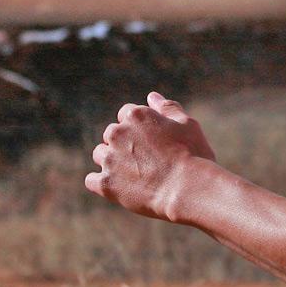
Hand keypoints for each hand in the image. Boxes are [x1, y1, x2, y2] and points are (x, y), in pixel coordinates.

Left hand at [85, 91, 214, 220]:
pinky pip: (91, 180)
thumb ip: (167, 108)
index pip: (125, 114)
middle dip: (123, 144)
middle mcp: (118, 133)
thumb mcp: (187, 124)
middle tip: (145, 160)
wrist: (189, 189)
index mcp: (136, 115)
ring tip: (134, 175)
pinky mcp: (106, 183)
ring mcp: (110, 158)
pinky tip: (118, 188)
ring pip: (100, 155)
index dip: (138, 128)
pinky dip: (102, 183)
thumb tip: (151, 96)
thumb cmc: (193, 155)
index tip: (150, 142)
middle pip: (111, 134)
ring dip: (111, 162)